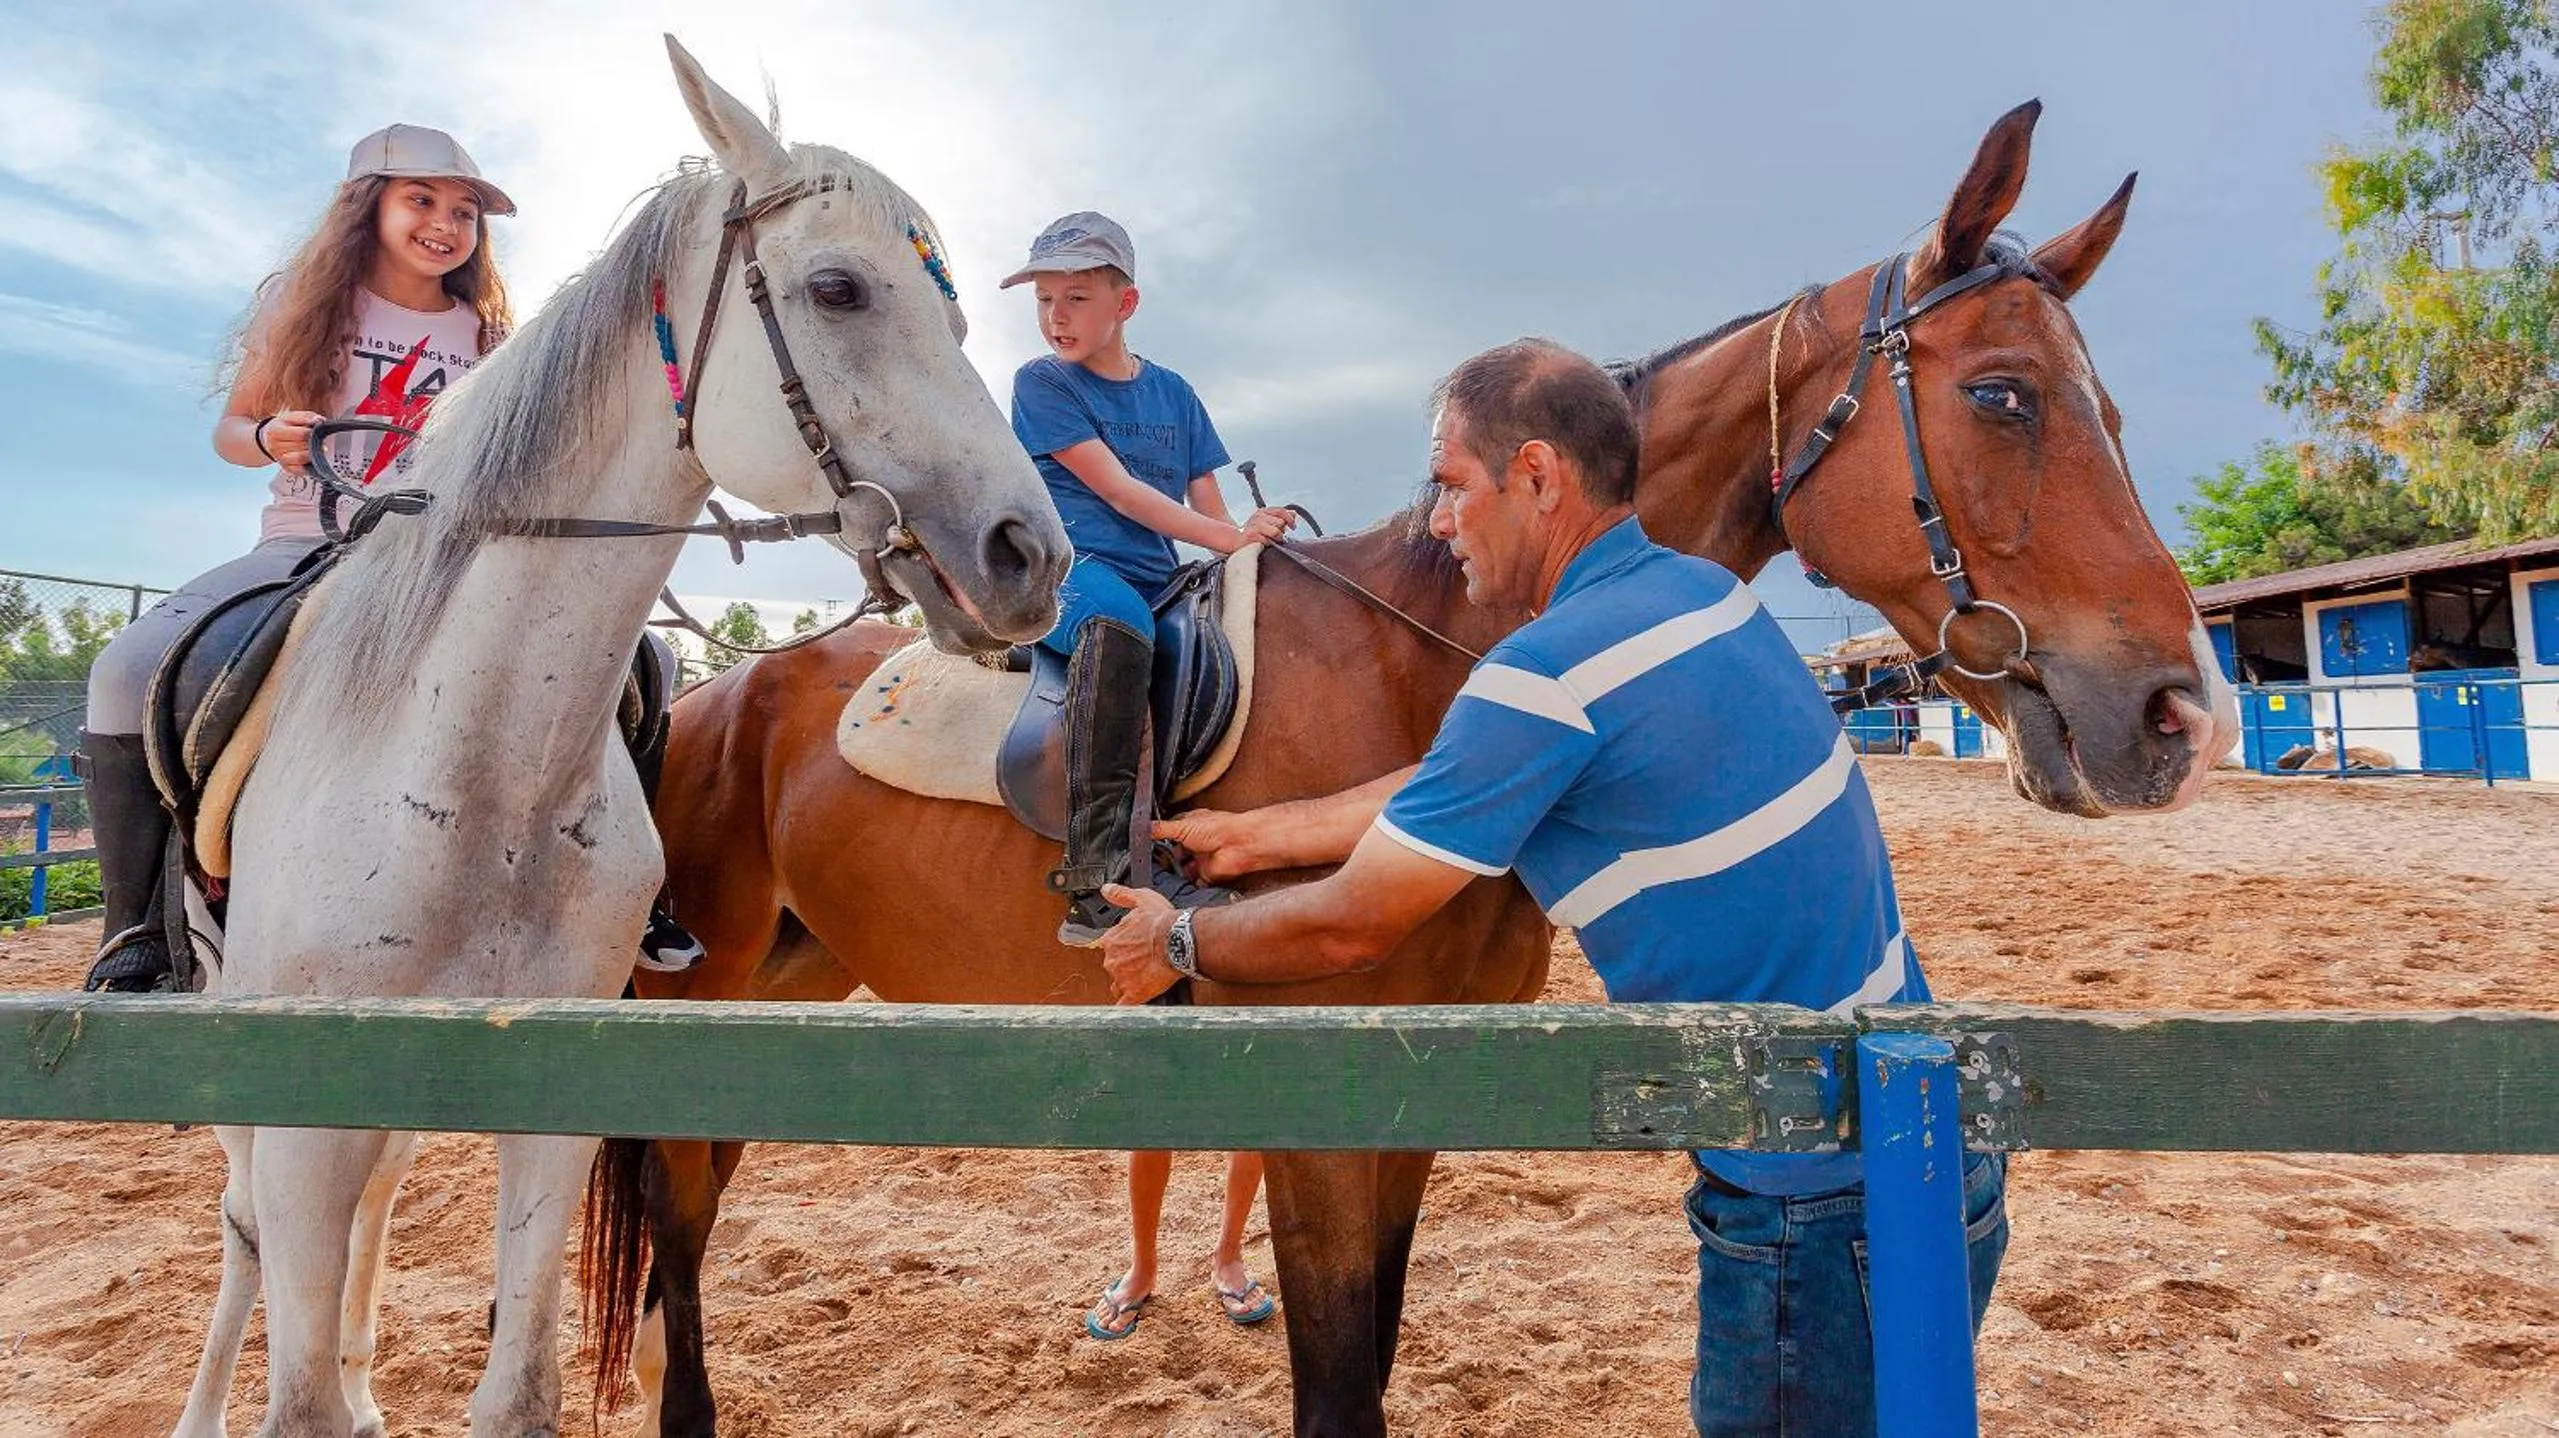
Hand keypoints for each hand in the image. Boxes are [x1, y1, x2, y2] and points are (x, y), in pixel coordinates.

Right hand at [259, 409, 327, 474]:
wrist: (270, 438)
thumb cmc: (284, 427)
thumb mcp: (292, 417)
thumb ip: (307, 417)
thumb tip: (320, 420)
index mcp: (276, 431)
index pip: (300, 433)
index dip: (312, 432)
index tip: (319, 429)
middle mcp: (275, 446)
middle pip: (302, 446)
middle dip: (314, 442)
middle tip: (320, 439)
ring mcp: (280, 458)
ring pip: (301, 458)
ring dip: (312, 453)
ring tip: (317, 448)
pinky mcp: (287, 468)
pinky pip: (300, 469)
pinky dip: (308, 464)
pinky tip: (312, 458)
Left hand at [1098, 883, 1181, 1002]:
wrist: (1179, 940)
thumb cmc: (1163, 921)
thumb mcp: (1141, 899)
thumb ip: (1121, 895)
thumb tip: (1106, 890)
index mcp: (1111, 940)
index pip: (1110, 947)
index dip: (1124, 948)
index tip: (1135, 948)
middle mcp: (1111, 960)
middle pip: (1114, 967)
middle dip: (1126, 966)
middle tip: (1144, 962)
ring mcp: (1122, 979)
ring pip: (1118, 985)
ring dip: (1128, 983)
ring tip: (1145, 979)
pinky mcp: (1134, 994)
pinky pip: (1125, 1005)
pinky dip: (1128, 1004)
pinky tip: (1133, 1002)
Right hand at [1154, 808, 1261, 884]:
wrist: (1238, 844)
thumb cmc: (1217, 827)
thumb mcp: (1181, 826)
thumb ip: (1160, 829)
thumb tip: (1143, 827)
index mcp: (1191, 826)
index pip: (1171, 833)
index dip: (1160, 839)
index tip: (1147, 846)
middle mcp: (1196, 842)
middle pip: (1176, 853)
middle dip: (1167, 859)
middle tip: (1155, 864)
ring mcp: (1202, 858)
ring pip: (1184, 869)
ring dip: (1177, 873)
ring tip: (1165, 875)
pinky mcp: (1208, 874)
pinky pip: (1195, 882)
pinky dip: (1189, 885)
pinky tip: (1179, 885)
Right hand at [1236, 506, 1298, 545]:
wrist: (1234, 540)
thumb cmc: (1253, 532)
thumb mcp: (1266, 522)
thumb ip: (1280, 517)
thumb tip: (1294, 513)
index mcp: (1263, 512)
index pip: (1281, 511)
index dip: (1289, 519)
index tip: (1293, 527)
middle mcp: (1258, 516)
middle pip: (1280, 522)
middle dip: (1281, 531)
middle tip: (1275, 536)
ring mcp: (1254, 526)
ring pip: (1276, 531)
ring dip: (1276, 538)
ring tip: (1270, 540)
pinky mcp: (1252, 536)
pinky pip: (1268, 541)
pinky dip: (1267, 544)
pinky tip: (1262, 544)